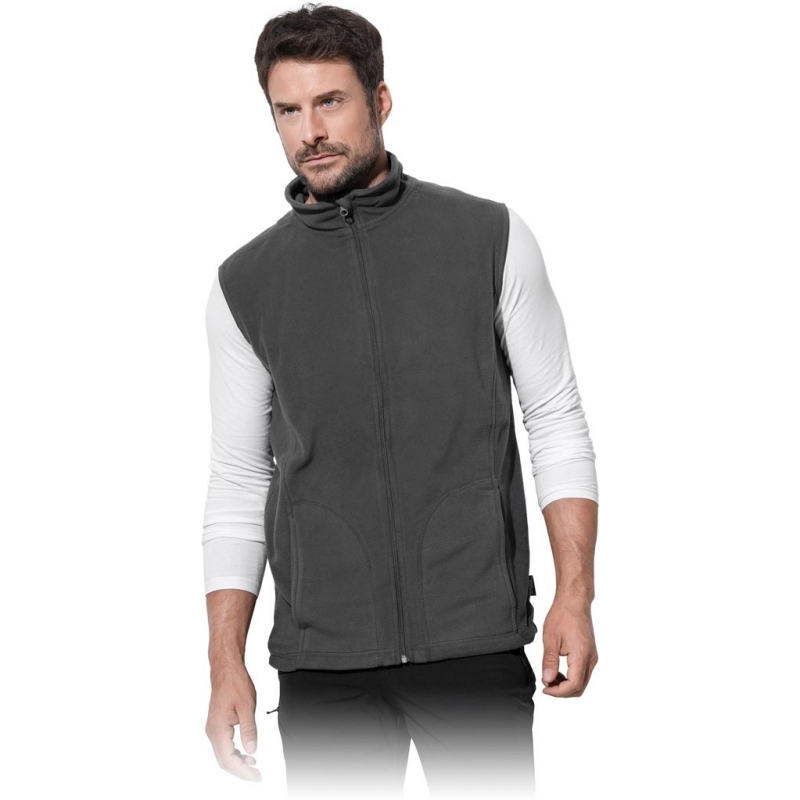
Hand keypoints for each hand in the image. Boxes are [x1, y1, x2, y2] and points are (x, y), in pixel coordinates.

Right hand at [205, 661, 261, 780]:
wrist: (226, 670)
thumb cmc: (235, 683)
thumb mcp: (247, 707)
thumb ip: (249, 730)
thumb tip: (251, 750)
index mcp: (218, 729)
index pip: (228, 759)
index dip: (242, 771)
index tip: (255, 776)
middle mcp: (212, 731)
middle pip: (224, 760)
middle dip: (240, 770)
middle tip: (256, 775)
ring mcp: (213, 728)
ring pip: (223, 754)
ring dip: (237, 762)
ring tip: (253, 765)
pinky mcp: (217, 725)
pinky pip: (224, 745)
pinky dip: (234, 752)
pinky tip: (246, 752)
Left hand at [540, 598, 597, 696]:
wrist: (574, 601)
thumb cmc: (562, 615)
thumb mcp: (551, 638)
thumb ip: (549, 661)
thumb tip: (547, 679)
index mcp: (582, 655)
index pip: (573, 685)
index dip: (558, 691)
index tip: (544, 688)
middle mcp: (591, 659)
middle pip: (579, 688)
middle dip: (562, 691)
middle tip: (545, 684)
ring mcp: (592, 657)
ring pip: (582, 682)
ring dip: (566, 685)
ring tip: (549, 676)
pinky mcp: (590, 654)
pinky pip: (582, 673)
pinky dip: (571, 677)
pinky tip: (558, 670)